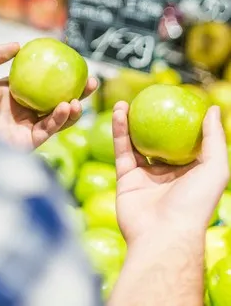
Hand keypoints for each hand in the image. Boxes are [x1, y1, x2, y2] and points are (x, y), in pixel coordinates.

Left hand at [0, 43, 96, 149]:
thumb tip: (19, 45)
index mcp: (11, 94)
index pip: (40, 83)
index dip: (58, 75)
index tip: (74, 63)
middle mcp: (20, 112)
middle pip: (55, 100)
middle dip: (76, 93)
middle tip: (91, 81)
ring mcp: (24, 128)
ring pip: (56, 118)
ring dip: (72, 108)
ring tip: (81, 98)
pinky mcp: (26, 143)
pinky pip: (48, 130)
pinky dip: (59, 119)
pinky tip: (67, 106)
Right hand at [113, 101, 229, 246]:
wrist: (163, 235)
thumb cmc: (195, 204)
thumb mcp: (215, 168)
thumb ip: (214, 138)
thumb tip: (214, 108)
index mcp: (190, 172)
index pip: (185, 142)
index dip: (180, 121)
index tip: (174, 100)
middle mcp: (168, 174)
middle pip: (158, 140)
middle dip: (152, 120)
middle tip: (147, 99)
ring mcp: (145, 177)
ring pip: (136, 143)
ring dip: (131, 121)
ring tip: (127, 101)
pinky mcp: (126, 179)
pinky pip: (122, 150)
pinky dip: (119, 130)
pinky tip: (119, 112)